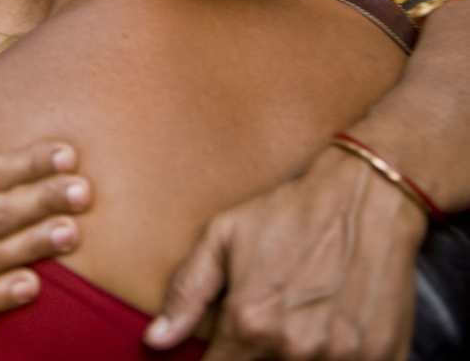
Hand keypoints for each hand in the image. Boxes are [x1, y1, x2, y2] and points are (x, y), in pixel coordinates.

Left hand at [145, 148, 426, 360]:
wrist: (364, 196)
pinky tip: (327, 336)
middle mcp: (295, 349)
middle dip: (253, 359)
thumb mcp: (224, 235)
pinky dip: (334, 359)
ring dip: (292, 360)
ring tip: (297, 324)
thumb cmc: (289, 212)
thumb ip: (187, 292)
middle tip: (261, 328)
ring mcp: (343, 358)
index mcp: (251, 321)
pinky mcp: (384, 358)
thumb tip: (156, 340)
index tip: (222, 351)